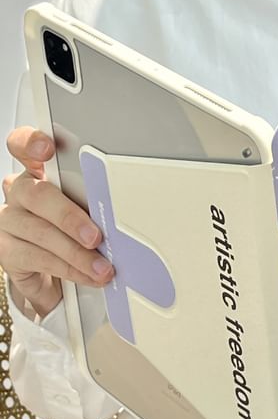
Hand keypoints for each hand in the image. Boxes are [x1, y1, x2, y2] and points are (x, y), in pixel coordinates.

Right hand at [0, 127, 113, 316]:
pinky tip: (88, 275)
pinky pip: (39, 258)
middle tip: (95, 236)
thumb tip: (124, 216)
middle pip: (37, 195)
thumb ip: (95, 202)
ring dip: (77, 253)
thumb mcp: (88, 209)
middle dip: (69, 217)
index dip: (31, 143)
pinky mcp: (7, 250)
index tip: (47, 148)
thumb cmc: (75, 229)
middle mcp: (20, 192)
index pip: (23, 146)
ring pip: (40, 232)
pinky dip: (70, 269)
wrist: (54, 271)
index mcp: (39, 172)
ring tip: (102, 267)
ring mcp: (10, 221)